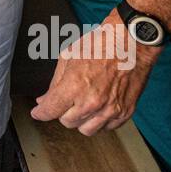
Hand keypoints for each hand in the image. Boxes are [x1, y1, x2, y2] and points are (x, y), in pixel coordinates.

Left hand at [31, 11, 160, 135]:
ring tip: (84, 103)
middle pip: (67, 122)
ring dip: (81, 119)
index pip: (51, 111)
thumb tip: (44, 100)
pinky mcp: (125, 112)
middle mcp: (92, 101)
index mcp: (75, 85)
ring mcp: (110, 109)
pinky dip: (100, 120)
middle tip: (67, 99)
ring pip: (86, 130)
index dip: (41, 113)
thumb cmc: (101, 44)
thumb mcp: (69, 56)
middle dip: (63, 112)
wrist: (132, 41)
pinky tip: (100, 106)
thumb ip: (55, 82)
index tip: (38, 112)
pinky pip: (106, 128)